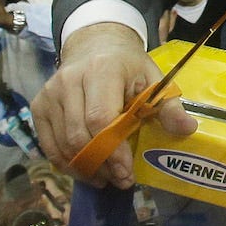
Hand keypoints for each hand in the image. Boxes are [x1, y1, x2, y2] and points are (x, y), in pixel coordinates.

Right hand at [32, 24, 195, 189]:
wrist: (95, 44)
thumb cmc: (128, 67)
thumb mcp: (154, 80)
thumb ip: (169, 107)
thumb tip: (188, 129)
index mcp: (102, 70)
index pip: (100, 119)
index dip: (113, 152)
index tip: (127, 174)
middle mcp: (69, 80)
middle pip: (79, 136)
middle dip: (101, 166)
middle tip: (121, 181)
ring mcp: (50, 93)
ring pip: (61, 144)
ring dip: (84, 169)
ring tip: (106, 179)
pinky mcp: (38, 106)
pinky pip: (48, 145)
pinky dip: (66, 164)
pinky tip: (86, 171)